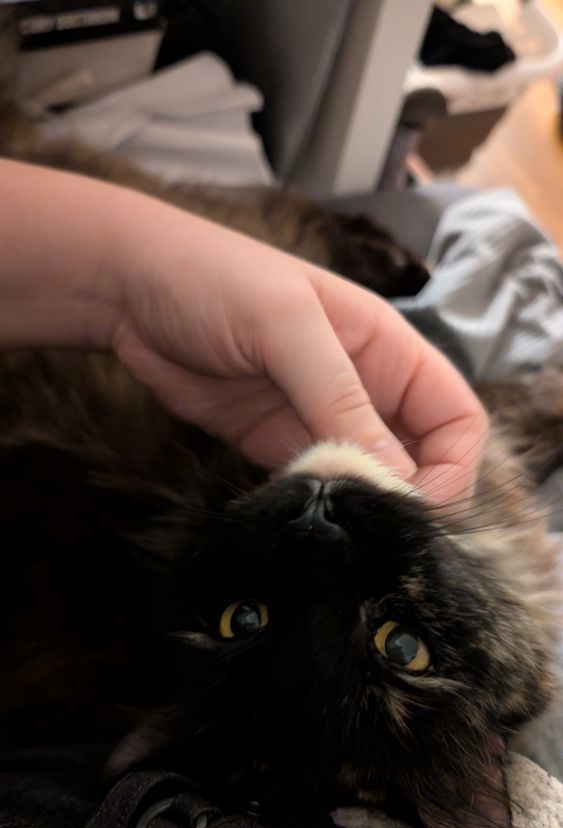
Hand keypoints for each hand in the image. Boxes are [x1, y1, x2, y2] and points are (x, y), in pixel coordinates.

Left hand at [0, 160, 486, 504]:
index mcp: (389, 349)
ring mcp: (320, 420)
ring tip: (342, 531)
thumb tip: (397, 476)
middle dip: (413, 498)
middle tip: (381, 531)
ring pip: (370, 480)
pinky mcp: (277, 445)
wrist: (129, 289)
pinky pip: (316, 488)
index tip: (422, 504)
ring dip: (363, 510)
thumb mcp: (287, 328)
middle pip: (422, 458)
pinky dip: (318, 509)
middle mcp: (365, 389)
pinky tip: (301, 519)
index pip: (457, 417)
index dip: (456, 465)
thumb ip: (340, 400)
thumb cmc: (214, 279)